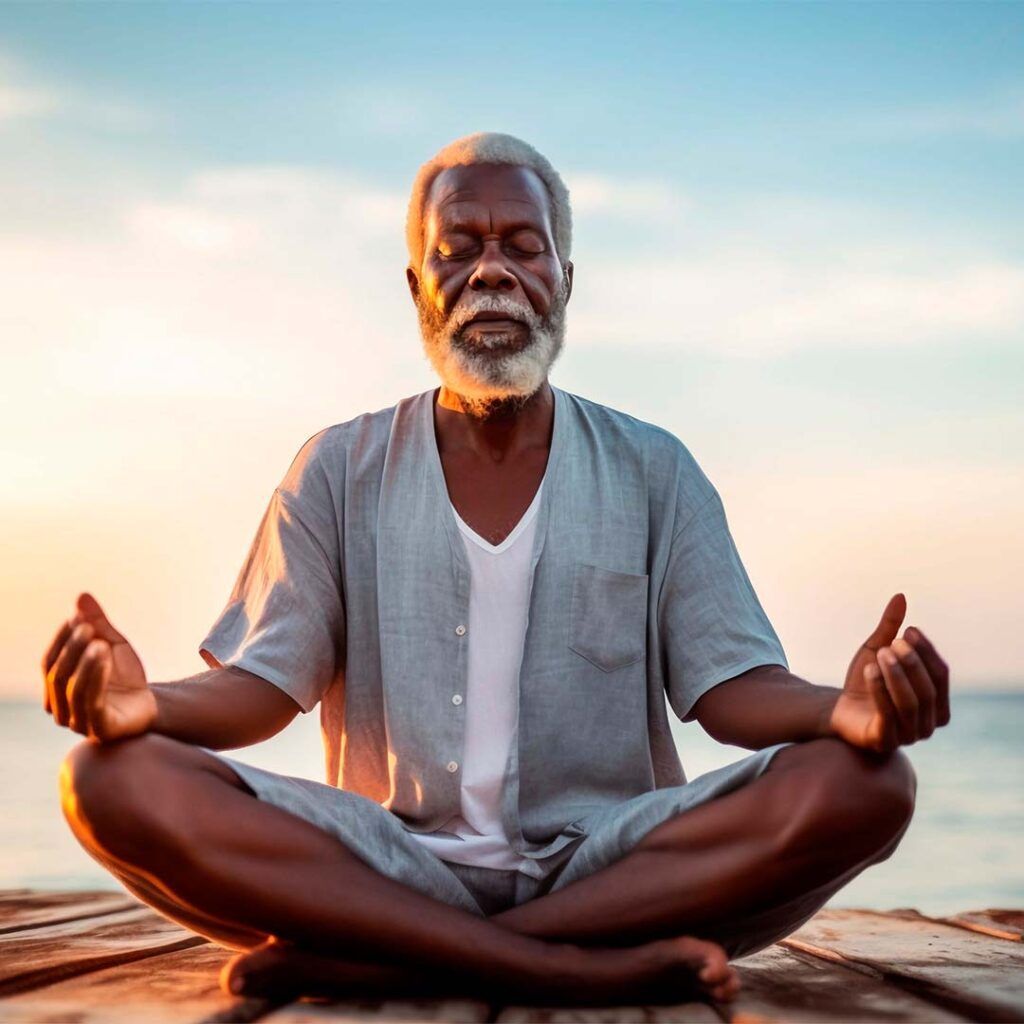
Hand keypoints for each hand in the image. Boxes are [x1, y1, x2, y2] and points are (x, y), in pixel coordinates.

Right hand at [41, 592, 156, 741]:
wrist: (151, 703)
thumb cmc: (125, 676)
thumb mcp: (113, 644)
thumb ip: (98, 624)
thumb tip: (82, 596)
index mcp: (56, 689)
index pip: (48, 662)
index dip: (61, 639)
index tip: (77, 618)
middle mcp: (60, 709)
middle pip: (57, 676)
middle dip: (72, 649)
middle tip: (88, 628)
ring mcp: (78, 722)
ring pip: (73, 689)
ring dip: (85, 663)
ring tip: (101, 643)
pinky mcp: (100, 730)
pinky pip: (93, 703)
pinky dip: (98, 678)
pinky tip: (107, 659)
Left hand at [828, 593, 950, 752]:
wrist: (837, 709)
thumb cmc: (865, 682)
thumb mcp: (876, 650)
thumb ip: (889, 627)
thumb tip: (900, 596)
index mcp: (936, 704)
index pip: (941, 674)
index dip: (928, 651)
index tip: (910, 629)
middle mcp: (929, 724)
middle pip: (928, 690)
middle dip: (912, 663)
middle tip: (894, 642)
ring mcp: (908, 736)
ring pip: (910, 703)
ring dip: (896, 674)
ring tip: (880, 653)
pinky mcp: (885, 742)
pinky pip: (887, 715)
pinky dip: (879, 689)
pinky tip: (868, 670)